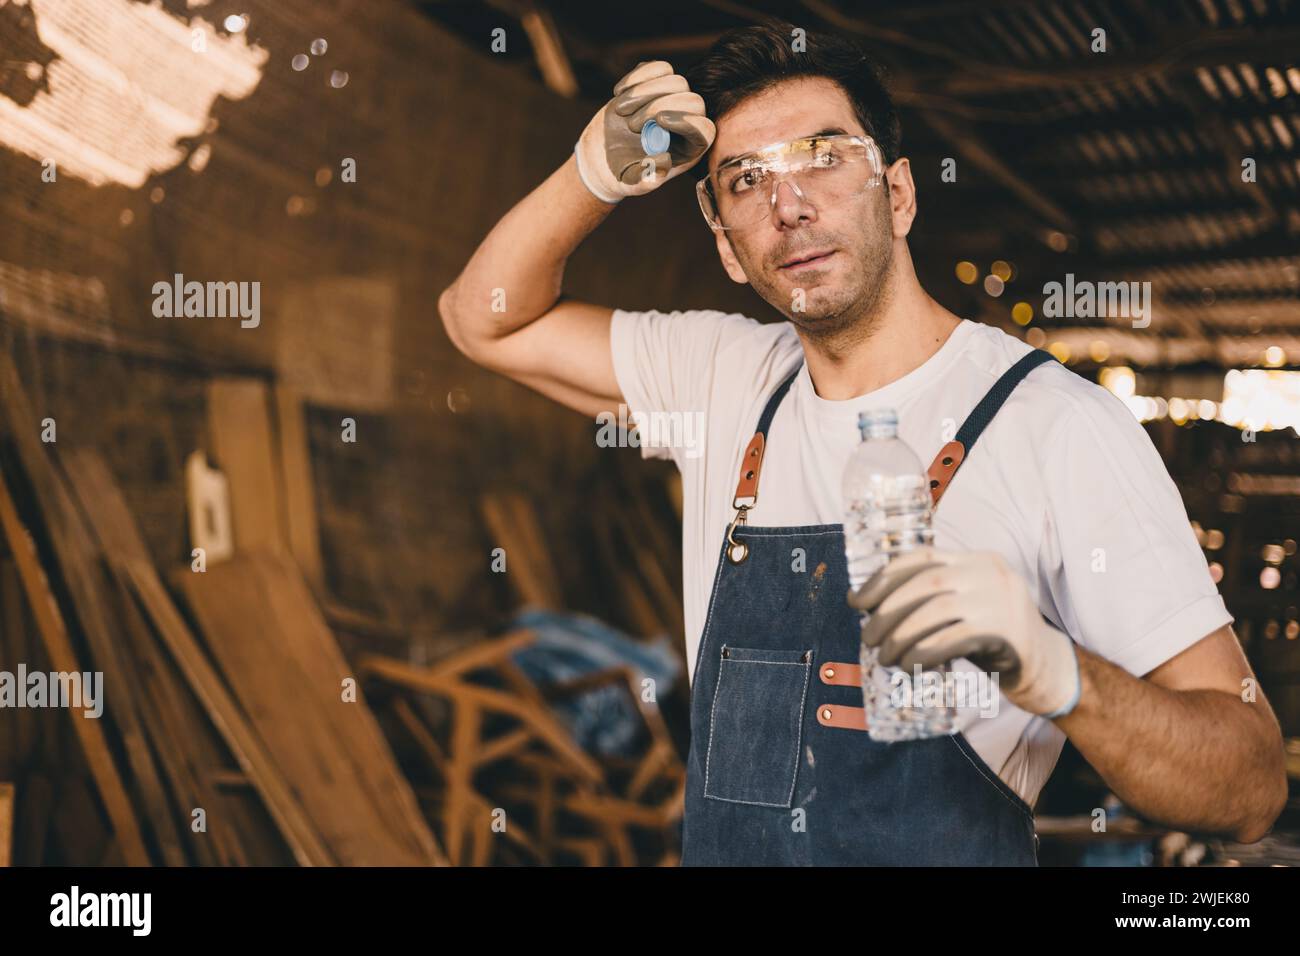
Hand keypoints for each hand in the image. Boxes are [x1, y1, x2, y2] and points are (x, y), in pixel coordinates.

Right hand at [573, 60, 715, 203]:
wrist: (603, 156)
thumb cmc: (624, 172)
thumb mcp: (633, 182)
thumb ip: (647, 180)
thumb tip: (665, 161)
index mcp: (691, 148)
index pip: (705, 129)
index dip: (687, 121)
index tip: (658, 121)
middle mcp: (688, 121)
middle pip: (693, 100)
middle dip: (658, 107)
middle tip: (632, 126)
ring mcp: (675, 99)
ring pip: (676, 80)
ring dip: (643, 92)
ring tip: (620, 110)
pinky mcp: (658, 83)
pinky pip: (659, 67)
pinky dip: (637, 77)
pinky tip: (619, 92)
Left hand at [848, 546, 1081, 717]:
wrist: (1048, 668)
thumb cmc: (993, 638)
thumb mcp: (965, 605)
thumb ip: (932, 597)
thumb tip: (872, 607)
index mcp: (976, 559)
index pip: (921, 557)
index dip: (883, 577)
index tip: (858, 601)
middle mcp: (989, 572)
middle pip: (924, 583)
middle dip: (887, 611)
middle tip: (867, 638)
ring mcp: (1000, 599)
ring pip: (935, 610)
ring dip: (901, 635)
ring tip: (885, 657)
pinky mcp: (1005, 632)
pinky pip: (952, 638)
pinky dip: (923, 651)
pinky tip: (909, 665)